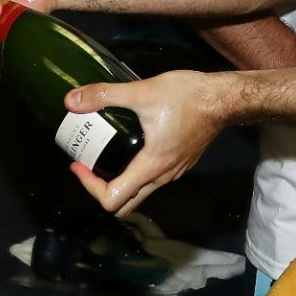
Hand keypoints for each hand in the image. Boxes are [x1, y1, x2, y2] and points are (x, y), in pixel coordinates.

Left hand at [65, 71, 225, 215]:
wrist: (223, 99)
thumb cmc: (186, 97)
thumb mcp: (141, 92)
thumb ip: (105, 96)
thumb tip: (71, 101)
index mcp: (151, 167)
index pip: (113, 199)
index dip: (89, 186)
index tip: (79, 164)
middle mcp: (163, 177)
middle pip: (126, 204)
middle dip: (100, 188)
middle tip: (87, 164)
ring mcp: (174, 171)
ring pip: (140, 192)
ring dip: (118, 180)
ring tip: (103, 154)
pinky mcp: (181, 162)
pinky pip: (153, 179)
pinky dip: (134, 172)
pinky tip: (128, 146)